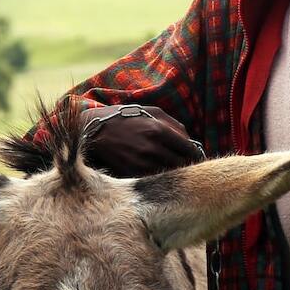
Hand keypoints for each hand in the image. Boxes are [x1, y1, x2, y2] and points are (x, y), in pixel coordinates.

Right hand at [79, 105, 202, 177]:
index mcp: (159, 130)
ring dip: (173, 171)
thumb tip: (191, 140)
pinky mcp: (132, 173)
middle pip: (182, 164)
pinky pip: (154, 178)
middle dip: (186, 163)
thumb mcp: (151, 111)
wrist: (94, 131)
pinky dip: (158, 176)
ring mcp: (141, 163)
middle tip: (186, 163)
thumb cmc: (125, 118)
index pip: (189, 149)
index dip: (195, 154)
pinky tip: (156, 170)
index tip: (195, 155)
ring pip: (169, 173)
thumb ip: (174, 124)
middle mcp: (152, 148)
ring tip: (171, 167)